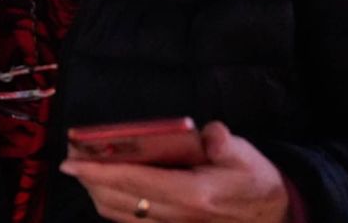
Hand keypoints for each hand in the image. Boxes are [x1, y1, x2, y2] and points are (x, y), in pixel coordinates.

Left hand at [60, 121, 289, 222]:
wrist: (276, 217)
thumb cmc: (256, 182)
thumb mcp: (246, 156)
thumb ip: (225, 144)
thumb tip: (211, 133)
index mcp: (193, 195)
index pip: (134, 182)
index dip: (98, 172)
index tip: (71, 162)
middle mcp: (179, 217)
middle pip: (119, 201)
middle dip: (90, 181)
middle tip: (73, 158)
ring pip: (121, 216)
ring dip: (97, 194)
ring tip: (84, 171)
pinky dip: (114, 207)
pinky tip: (106, 190)